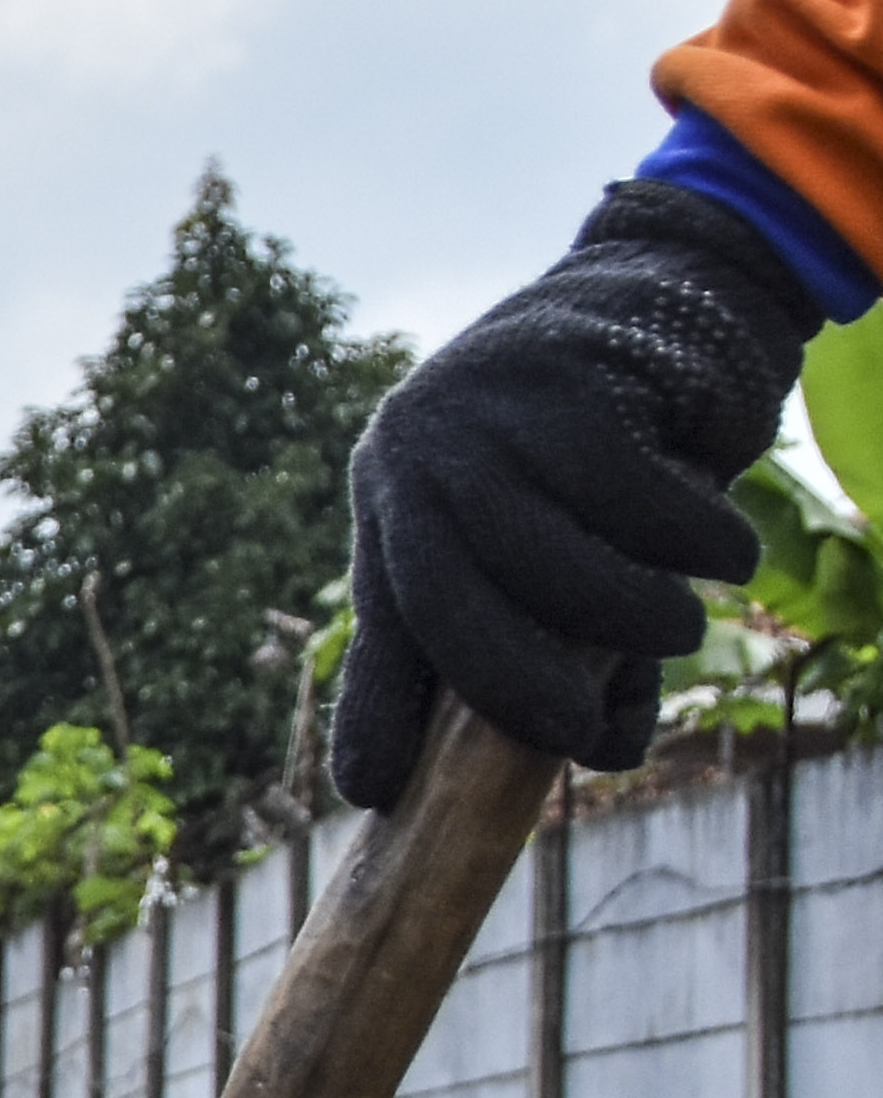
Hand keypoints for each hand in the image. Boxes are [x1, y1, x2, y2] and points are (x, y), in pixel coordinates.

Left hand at [332, 179, 797, 806]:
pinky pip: (629, 497)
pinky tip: (727, 551)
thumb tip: (603, 755)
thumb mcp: (575, 550)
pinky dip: (690, 541)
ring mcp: (480, 414)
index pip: (380, 621)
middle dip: (510, 687)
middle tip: (573, 736)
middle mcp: (414, 456)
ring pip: (541, 558)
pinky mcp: (564, 379)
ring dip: (624, 616)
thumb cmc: (612, 455)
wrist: (662, 304)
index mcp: (398, 504)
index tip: (369, 793)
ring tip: (682, 628)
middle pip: (445, 598)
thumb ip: (578, 644)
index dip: (371, 711)